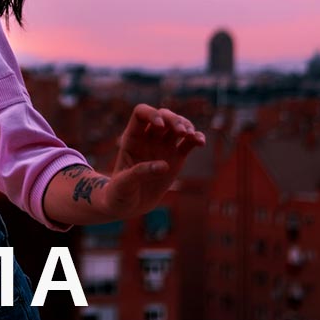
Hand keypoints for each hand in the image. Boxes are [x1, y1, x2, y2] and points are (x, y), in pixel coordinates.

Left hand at [103, 104, 205, 218]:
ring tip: (191, 136)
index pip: (141, 114)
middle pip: (163, 116)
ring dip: (186, 126)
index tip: (160, 125)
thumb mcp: (124, 183)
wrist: (127, 205)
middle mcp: (148, 138)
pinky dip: (196, 139)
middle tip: (182, 132)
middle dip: (174, 119)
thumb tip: (164, 165)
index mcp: (132, 138)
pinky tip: (201, 142)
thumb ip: (140, 172)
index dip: (152, 114)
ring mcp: (162, 147)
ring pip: (176, 126)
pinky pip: (188, 143)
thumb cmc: (119, 192)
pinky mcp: (175, 158)